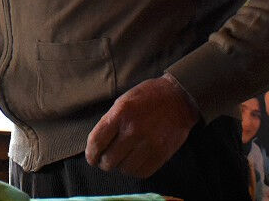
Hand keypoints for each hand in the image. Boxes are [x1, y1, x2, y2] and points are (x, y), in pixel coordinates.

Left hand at [84, 73, 198, 177]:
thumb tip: (97, 144)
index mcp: (120, 114)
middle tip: (105, 160)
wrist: (178, 99)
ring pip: (125, 169)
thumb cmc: (147, 97)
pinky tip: (134, 162)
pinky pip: (142, 172)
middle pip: (109, 160)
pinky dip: (135, 170)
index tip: (91, 158)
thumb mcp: (122, 101)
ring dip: (120, 166)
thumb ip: (110, 122)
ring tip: (122, 159)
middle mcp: (133, 130)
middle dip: (103, 163)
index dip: (90, 154)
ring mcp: (149, 144)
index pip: (97, 142)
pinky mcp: (161, 154)